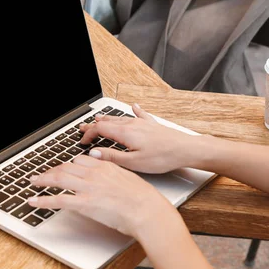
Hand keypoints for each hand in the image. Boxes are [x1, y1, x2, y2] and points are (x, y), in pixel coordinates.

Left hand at [27, 155, 177, 237]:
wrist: (148, 210)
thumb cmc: (144, 199)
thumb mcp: (129, 180)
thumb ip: (115, 175)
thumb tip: (109, 177)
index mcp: (106, 166)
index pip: (80, 160)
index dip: (67, 164)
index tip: (61, 168)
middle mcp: (95, 173)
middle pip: (66, 167)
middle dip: (50, 170)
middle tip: (41, 175)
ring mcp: (89, 188)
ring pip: (59, 179)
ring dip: (42, 180)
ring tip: (33, 182)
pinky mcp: (85, 204)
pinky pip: (59, 200)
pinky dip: (43, 200)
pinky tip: (34, 201)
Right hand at [80, 103, 209, 173]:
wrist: (186, 149)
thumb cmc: (162, 158)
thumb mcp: (134, 162)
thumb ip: (112, 157)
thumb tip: (94, 154)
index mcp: (125, 133)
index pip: (100, 129)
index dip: (88, 134)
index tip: (82, 141)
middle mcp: (132, 124)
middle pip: (107, 121)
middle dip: (93, 125)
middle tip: (82, 127)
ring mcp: (143, 123)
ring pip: (120, 118)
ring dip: (107, 119)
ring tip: (98, 119)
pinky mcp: (152, 125)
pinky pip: (140, 115)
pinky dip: (133, 111)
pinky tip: (134, 106)